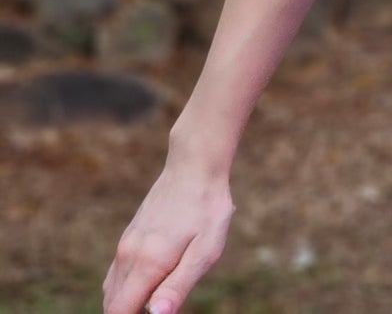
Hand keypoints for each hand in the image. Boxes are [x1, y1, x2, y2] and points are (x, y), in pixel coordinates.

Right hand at [102, 151, 233, 313]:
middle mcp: (128, 254)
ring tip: (155, 297)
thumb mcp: (205, 250)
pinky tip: (149, 283)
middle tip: (158, 306)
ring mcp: (126, 243)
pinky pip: (117, 273)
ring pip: (111, 290)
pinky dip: (124, 288)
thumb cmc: (207, 208)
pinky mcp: (129, 235)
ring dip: (125, 303)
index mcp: (146, 263)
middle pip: (111, 305)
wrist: (195, 165)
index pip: (119, 312)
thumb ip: (178, 286)